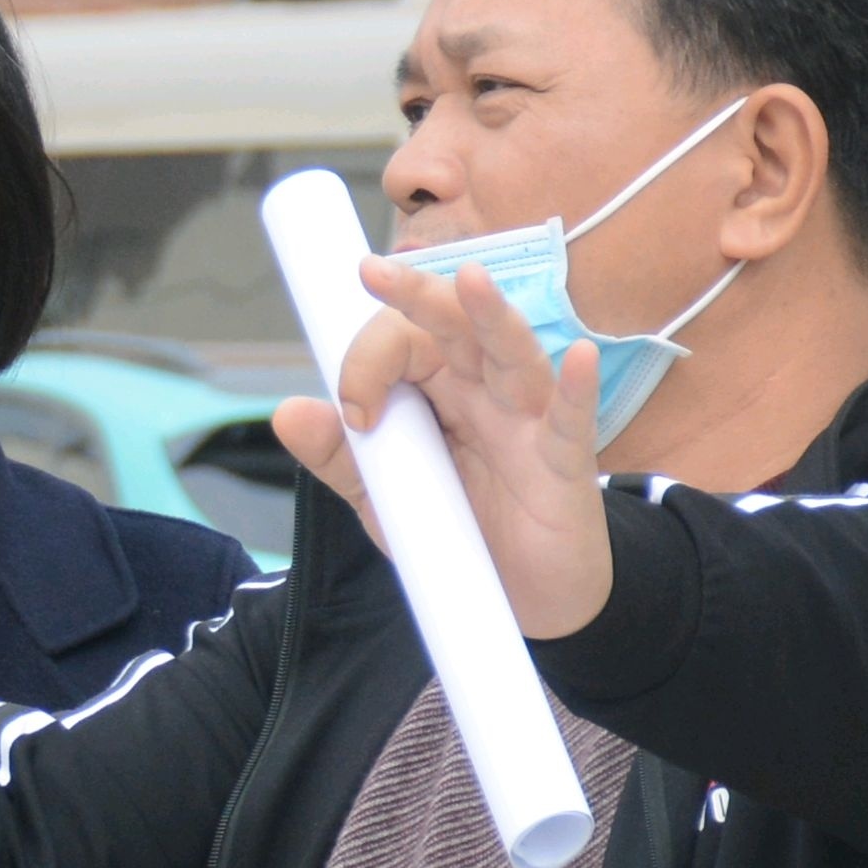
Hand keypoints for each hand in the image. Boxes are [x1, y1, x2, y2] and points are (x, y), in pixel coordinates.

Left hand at [267, 252, 618, 641]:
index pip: (404, 343)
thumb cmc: (459, 530)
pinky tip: (580, 357)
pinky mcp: (564, 465)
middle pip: (456, 329)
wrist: (520, 595)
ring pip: (513, 356)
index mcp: (440, 391)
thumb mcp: (384, 498)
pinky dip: (577, 389)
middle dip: (419, 297)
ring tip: (470, 280)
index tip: (354, 413)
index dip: (368, 363)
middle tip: (373, 272)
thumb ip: (339, 456)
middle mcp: (485, 393)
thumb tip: (287, 411)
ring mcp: (529, 423)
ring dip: (492, 318)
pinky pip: (573, 422)